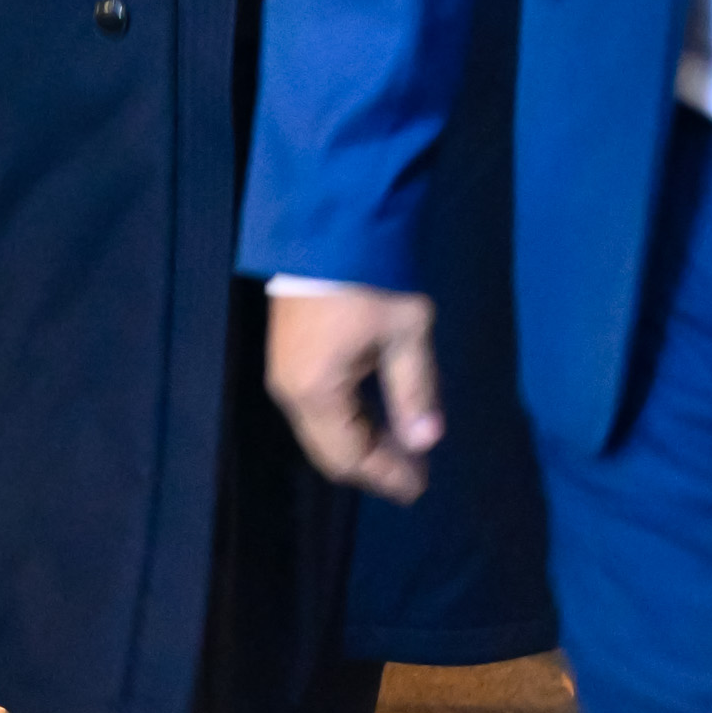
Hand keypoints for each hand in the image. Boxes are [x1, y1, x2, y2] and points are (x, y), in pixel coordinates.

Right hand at [265, 287, 441, 506]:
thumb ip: (416, 392)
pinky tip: (377, 414)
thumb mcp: (407, 334)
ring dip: (361, 444)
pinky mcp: (287, 358)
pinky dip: (348, 422)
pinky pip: (317, 410)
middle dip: (374, 466)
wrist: (326, 225)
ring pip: (322, 433)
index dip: (388, 477)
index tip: (422, 487)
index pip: (353, 457)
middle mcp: (291, 393)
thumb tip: (427, 441)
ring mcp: (284, 375)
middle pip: (331, 453)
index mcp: (317, 392)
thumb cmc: (371, 280)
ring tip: (404, 443)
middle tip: (417, 469)